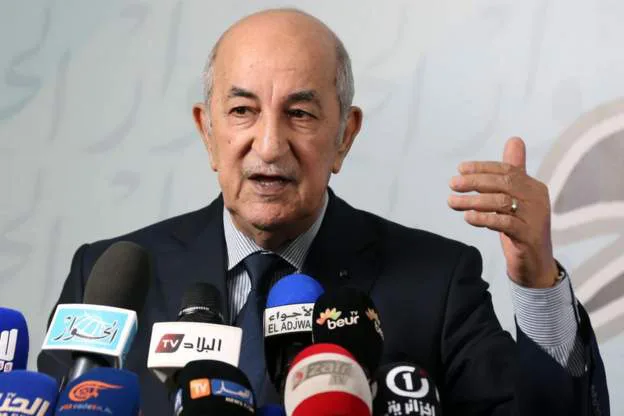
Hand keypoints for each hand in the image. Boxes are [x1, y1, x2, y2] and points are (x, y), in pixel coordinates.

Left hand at [447, 137, 558, 287]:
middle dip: (475, 181)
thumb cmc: (521, 229)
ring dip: (473, 201)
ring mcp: (535, 218)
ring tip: (452, 202)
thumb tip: (514, 140)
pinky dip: (484, 218)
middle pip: (503, 183)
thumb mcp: (515, 199)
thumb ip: (513, 172)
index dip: (482, 168)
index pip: (507, 170)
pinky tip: (468, 217)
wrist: (536, 265)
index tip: (460, 169)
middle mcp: (537, 199)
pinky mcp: (529, 236)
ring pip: (501, 202)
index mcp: (534, 187)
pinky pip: (504, 223)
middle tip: (452, 184)